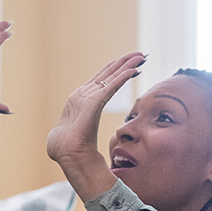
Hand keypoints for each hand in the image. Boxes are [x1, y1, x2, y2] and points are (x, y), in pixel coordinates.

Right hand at [46, 52, 144, 172]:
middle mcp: (84, 94)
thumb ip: (84, 135)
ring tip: (141, 56)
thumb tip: (95, 150)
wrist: (70, 156)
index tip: (134, 66)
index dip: (118, 72)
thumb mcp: (80, 137)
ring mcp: (87, 96)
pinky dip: (124, 77)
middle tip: (139, 55)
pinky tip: (134, 69)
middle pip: (107, 73)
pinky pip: (112, 86)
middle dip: (124, 63)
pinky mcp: (93, 102)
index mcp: (82, 101)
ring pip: (111, 76)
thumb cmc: (73, 150)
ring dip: (127, 65)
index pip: (103, 81)